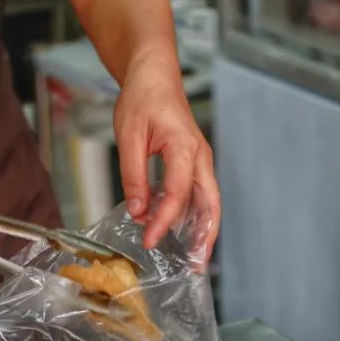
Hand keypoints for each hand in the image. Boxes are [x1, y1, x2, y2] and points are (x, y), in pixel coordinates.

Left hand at [114, 54, 220, 265]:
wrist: (155, 75)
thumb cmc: (142, 98)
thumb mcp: (129, 135)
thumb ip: (134, 175)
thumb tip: (137, 210)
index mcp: (184, 146)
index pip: (178, 193)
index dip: (164, 220)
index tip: (149, 239)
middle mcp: (200, 156)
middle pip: (211, 203)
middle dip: (206, 236)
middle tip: (197, 265)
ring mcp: (200, 160)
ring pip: (210, 201)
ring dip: (205, 230)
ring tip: (197, 258)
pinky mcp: (195, 163)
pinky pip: (200, 194)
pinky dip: (196, 216)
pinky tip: (186, 233)